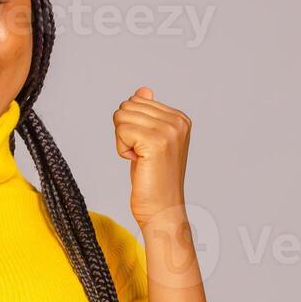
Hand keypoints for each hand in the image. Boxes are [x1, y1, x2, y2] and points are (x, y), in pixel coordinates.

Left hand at [112, 86, 191, 225]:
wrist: (162, 210)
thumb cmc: (154, 180)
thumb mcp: (150, 141)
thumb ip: (148, 114)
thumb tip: (143, 90)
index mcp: (180, 118)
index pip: (136, 101)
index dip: (131, 127)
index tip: (146, 149)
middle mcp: (178, 121)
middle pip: (127, 106)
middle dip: (124, 132)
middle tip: (141, 155)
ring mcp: (169, 130)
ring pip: (122, 116)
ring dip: (122, 141)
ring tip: (140, 159)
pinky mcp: (156, 141)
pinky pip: (121, 130)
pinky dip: (121, 148)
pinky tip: (137, 162)